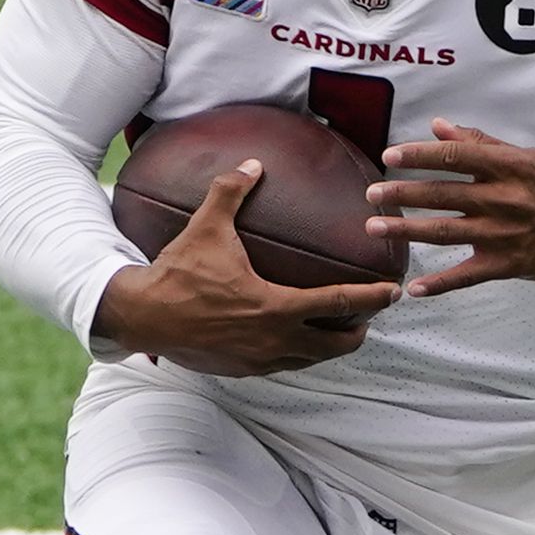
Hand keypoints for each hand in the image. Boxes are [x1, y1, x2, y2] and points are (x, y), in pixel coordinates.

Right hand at [93, 160, 396, 376]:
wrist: (141, 316)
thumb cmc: (177, 273)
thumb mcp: (205, 228)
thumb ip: (231, 193)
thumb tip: (252, 163)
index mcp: (276, 307)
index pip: (339, 303)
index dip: (371, 297)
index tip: (393, 292)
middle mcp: (274, 340)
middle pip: (335, 345)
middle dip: (357, 333)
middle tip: (368, 319)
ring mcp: (259, 360)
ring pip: (310, 360)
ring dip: (329, 349)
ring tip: (338, 332)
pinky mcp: (242, 370)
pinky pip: (282, 366)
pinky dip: (297, 356)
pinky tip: (295, 343)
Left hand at [366, 121, 534, 296]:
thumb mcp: (527, 158)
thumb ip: (481, 144)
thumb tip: (438, 127)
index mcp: (510, 168)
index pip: (456, 157)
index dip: (420, 156)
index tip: (391, 156)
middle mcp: (505, 200)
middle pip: (443, 195)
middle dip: (403, 194)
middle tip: (371, 193)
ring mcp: (504, 235)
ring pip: (446, 232)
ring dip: (407, 231)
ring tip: (375, 228)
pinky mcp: (507, 265)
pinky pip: (468, 276)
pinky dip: (441, 284)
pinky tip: (414, 288)